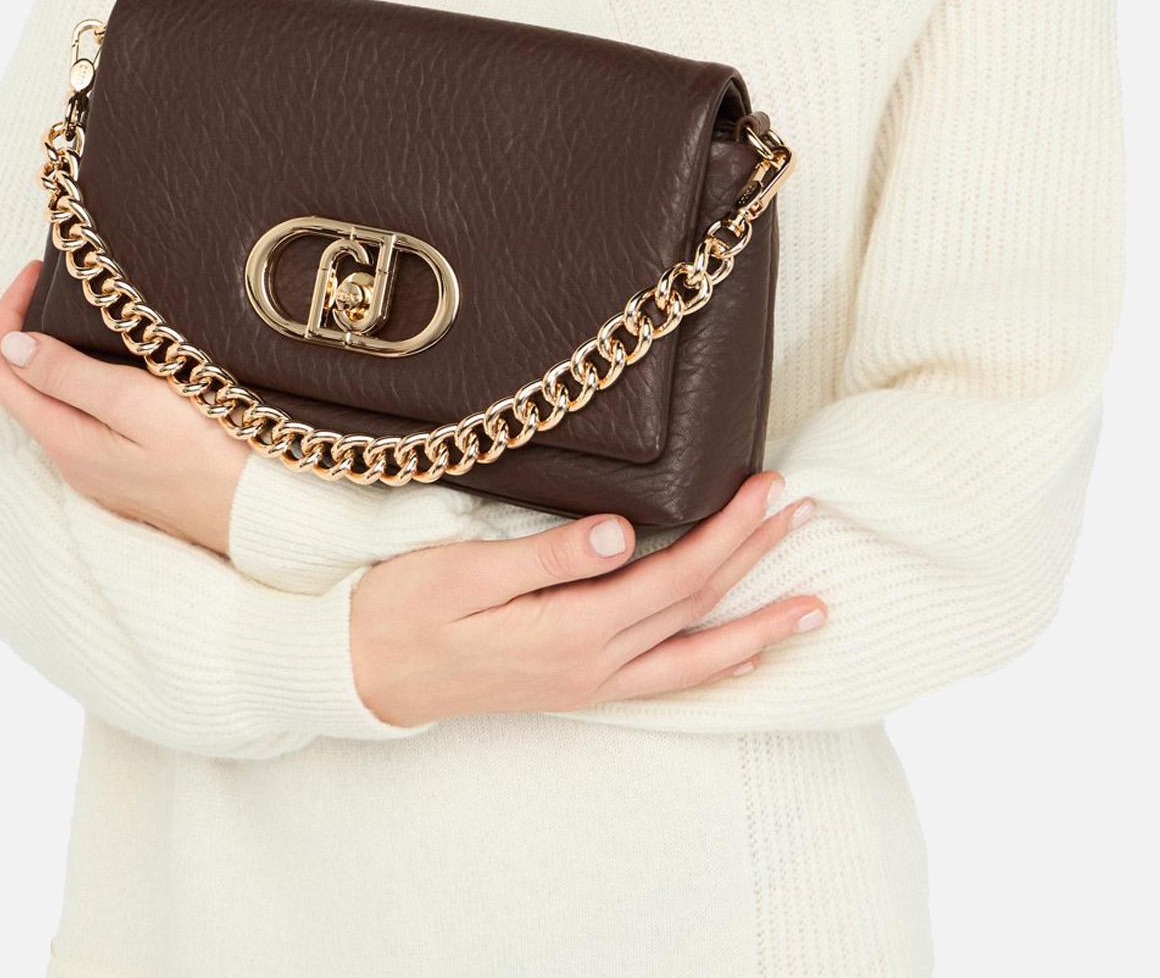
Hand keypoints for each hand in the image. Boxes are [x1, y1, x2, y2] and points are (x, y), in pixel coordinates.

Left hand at [0, 260, 249, 554]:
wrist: (262, 511)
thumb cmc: (209, 457)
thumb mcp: (136, 403)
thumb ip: (69, 376)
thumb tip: (11, 345)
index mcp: (65, 439)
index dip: (7, 315)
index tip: (38, 273)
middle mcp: (73, 458)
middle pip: (23, 386)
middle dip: (30, 329)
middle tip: (63, 285)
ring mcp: (101, 468)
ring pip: (56, 400)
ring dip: (60, 353)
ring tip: (92, 313)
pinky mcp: (130, 469)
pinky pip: (88, 416)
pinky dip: (87, 378)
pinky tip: (122, 361)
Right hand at [350, 469, 824, 726]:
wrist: (364, 676)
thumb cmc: (405, 611)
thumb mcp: (463, 571)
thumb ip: (548, 558)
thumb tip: (622, 534)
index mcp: (572, 632)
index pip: (675, 577)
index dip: (728, 533)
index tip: (768, 490)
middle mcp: (594, 666)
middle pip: (697, 609)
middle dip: (756, 560)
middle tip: (804, 513)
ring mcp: (589, 684)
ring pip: (694, 657)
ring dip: (756, 628)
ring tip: (813, 608)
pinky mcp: (578, 687)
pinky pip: (666, 682)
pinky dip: (713, 667)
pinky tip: (740, 659)